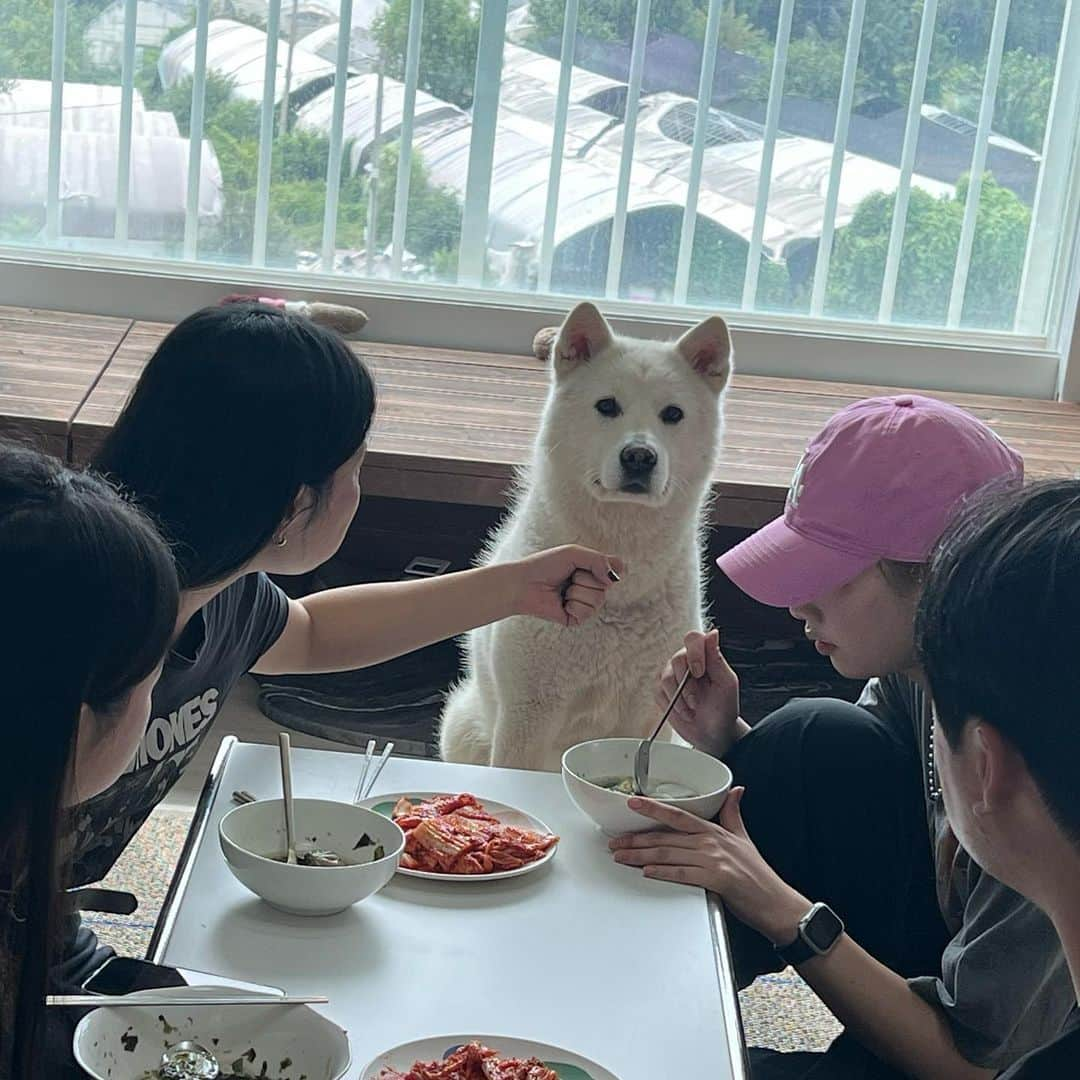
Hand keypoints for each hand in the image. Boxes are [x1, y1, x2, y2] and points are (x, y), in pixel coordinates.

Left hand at [513, 546, 624, 626]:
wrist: (523, 584)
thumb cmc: (545, 565)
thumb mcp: (573, 553)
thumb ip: (598, 560)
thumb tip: (614, 578)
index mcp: (593, 570)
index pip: (617, 569)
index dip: (611, 569)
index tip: (596, 566)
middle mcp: (592, 587)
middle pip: (607, 586)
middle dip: (585, 579)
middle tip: (569, 576)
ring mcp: (585, 603)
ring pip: (598, 600)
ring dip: (577, 592)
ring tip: (563, 590)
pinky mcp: (576, 618)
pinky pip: (587, 613)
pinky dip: (573, 606)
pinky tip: (562, 603)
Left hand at [608, 789, 810, 944]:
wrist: (775, 903)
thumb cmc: (758, 874)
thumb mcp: (744, 838)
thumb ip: (734, 814)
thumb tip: (736, 791)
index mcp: (714, 831)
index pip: (677, 815)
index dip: (653, 808)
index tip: (632, 804)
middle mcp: (711, 842)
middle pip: (665, 837)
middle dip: (636, 839)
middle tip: (615, 842)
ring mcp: (713, 860)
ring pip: (668, 854)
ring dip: (640, 856)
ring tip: (621, 857)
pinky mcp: (716, 879)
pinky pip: (682, 874)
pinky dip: (662, 872)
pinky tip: (646, 872)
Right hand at [659, 629, 742, 756]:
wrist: (713, 734)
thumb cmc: (723, 708)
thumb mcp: (725, 683)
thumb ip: (716, 658)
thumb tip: (712, 633)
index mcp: (705, 655)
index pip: (693, 638)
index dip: (694, 654)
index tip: (699, 673)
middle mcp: (687, 661)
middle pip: (677, 659)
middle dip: (687, 685)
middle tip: (697, 700)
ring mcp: (672, 675)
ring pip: (665, 677)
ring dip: (679, 698)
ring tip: (692, 709)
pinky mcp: (662, 690)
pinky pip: (659, 692)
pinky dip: (672, 705)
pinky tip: (684, 712)